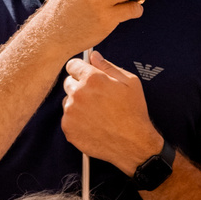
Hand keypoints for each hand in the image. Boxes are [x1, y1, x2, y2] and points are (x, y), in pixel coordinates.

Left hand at [60, 51, 165, 172]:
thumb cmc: (133, 112)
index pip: (72, 65)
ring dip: (76, 104)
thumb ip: (108, 66)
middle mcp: (78, 93)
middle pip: (68, 82)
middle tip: (95, 98)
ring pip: (67, 101)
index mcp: (92, 78)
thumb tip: (94, 56)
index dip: (80, 70)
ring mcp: (71, 112)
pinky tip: (92, 124)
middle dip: (79, 86)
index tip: (84, 75)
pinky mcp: (68, 128)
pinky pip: (67, 119)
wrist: (132, 143)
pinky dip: (76, 121)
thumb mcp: (129, 82)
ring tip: (95, 113)